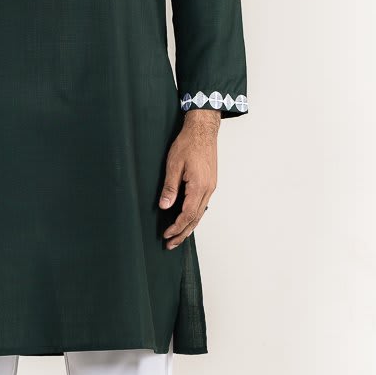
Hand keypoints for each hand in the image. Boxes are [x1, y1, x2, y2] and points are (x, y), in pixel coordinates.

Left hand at [158, 110, 218, 247]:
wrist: (203, 130)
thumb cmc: (188, 143)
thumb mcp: (173, 164)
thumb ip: (170, 187)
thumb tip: (164, 206)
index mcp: (199, 186)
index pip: (188, 214)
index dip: (176, 227)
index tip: (166, 235)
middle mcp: (208, 189)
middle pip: (196, 218)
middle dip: (183, 233)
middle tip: (170, 244)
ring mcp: (211, 186)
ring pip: (201, 213)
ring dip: (189, 226)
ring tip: (178, 237)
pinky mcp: (210, 183)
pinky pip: (203, 204)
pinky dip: (194, 216)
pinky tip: (187, 220)